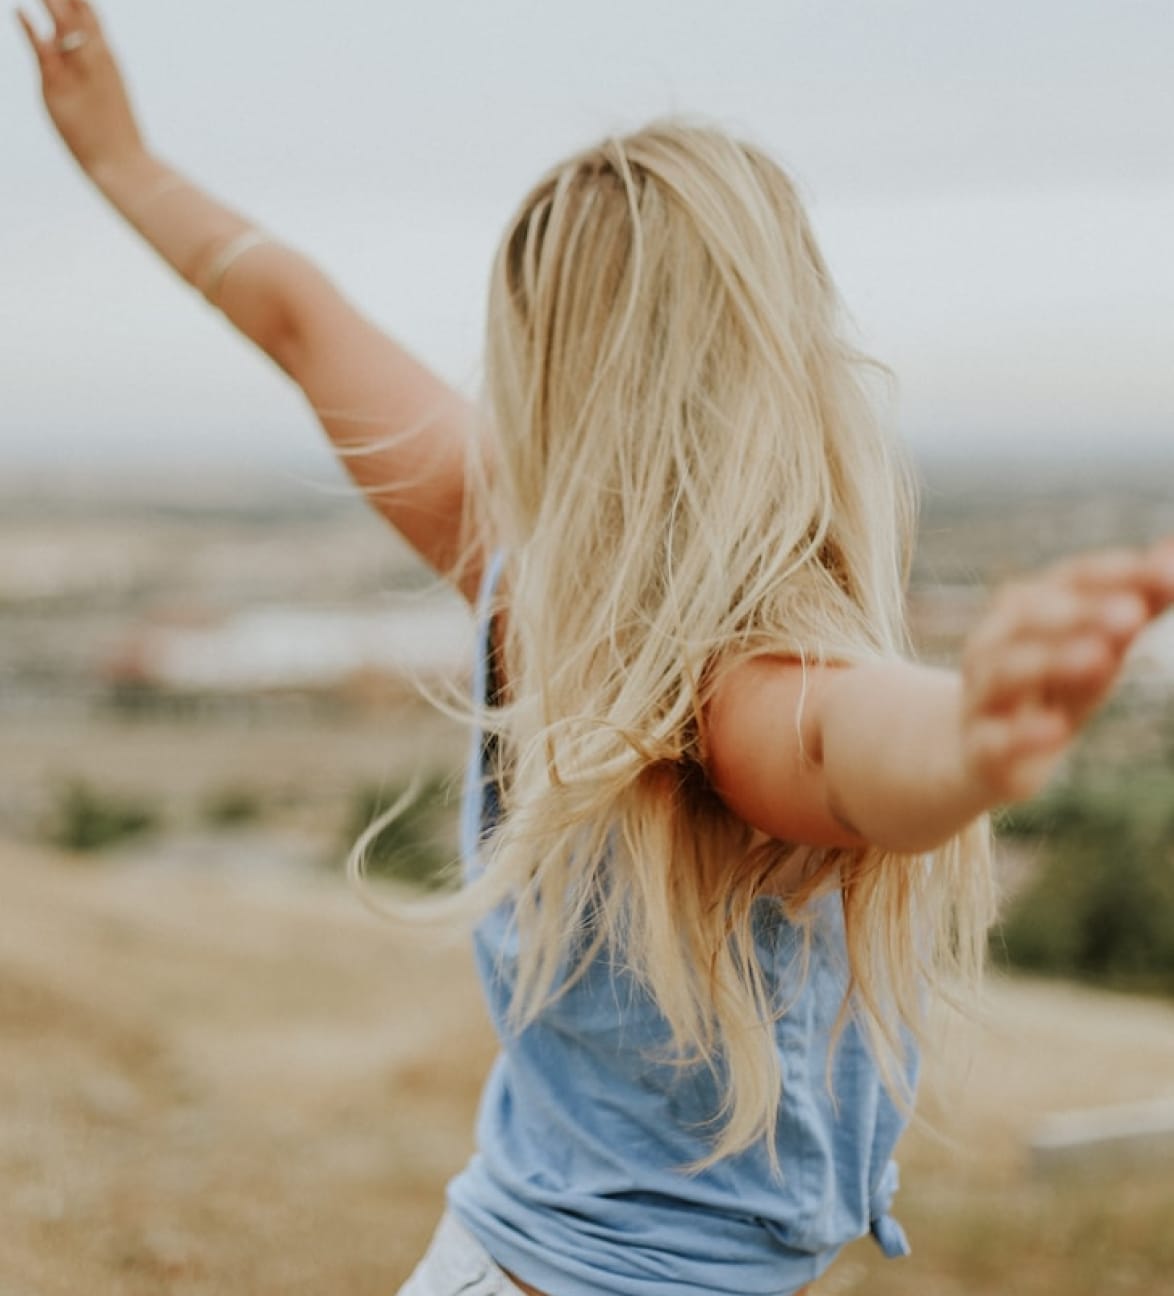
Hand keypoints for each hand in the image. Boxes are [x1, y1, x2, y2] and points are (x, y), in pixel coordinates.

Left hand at [17, 0, 144, 174]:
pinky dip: (29, 29)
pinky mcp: (60, 88)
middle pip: (78, 9)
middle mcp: (95, 58)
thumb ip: (85, 68)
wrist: (124, 165)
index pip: (90, 13)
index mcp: (107, 58)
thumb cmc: (115, 134)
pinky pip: (43, 51)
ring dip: (52, 1)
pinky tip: (19, 12)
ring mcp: (79, 71)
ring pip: (63, 23)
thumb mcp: (105, 92)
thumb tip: (60, 49)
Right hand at [959, 541, 1173, 803]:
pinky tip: (1057, 730)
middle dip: (1081, 614)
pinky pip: (996, 740)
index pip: (1069, 581)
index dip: (1114, 575)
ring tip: (1100, 658)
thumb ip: (1138, 605)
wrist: (983, 753)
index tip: (1166, 572)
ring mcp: (983, 696)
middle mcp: (994, 644)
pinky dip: (1024, 734)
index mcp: (1025, 609)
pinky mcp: (982, 749)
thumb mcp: (1099, 649)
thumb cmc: (1053, 689)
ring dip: (1052, 662)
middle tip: (1132, 614)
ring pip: (1007, 672)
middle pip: (1029, 619)